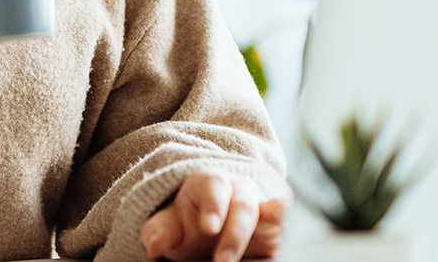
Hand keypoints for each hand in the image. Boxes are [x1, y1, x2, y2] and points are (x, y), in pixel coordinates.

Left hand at [139, 171, 284, 261]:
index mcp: (210, 182)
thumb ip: (161, 232)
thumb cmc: (188, 224)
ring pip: (271, 213)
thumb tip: (154, 245)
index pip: (214, 185)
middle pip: (244, 203)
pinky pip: (283, 223)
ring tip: (242, 259)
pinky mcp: (276, 226)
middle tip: (222, 261)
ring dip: (263, 235)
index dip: (213, 205)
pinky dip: (281, 227)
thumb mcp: (170, 227)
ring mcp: (262, 206)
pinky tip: (275, 247)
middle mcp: (240, 189)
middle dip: (236, 232)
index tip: (207, 228)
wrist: (211, 227)